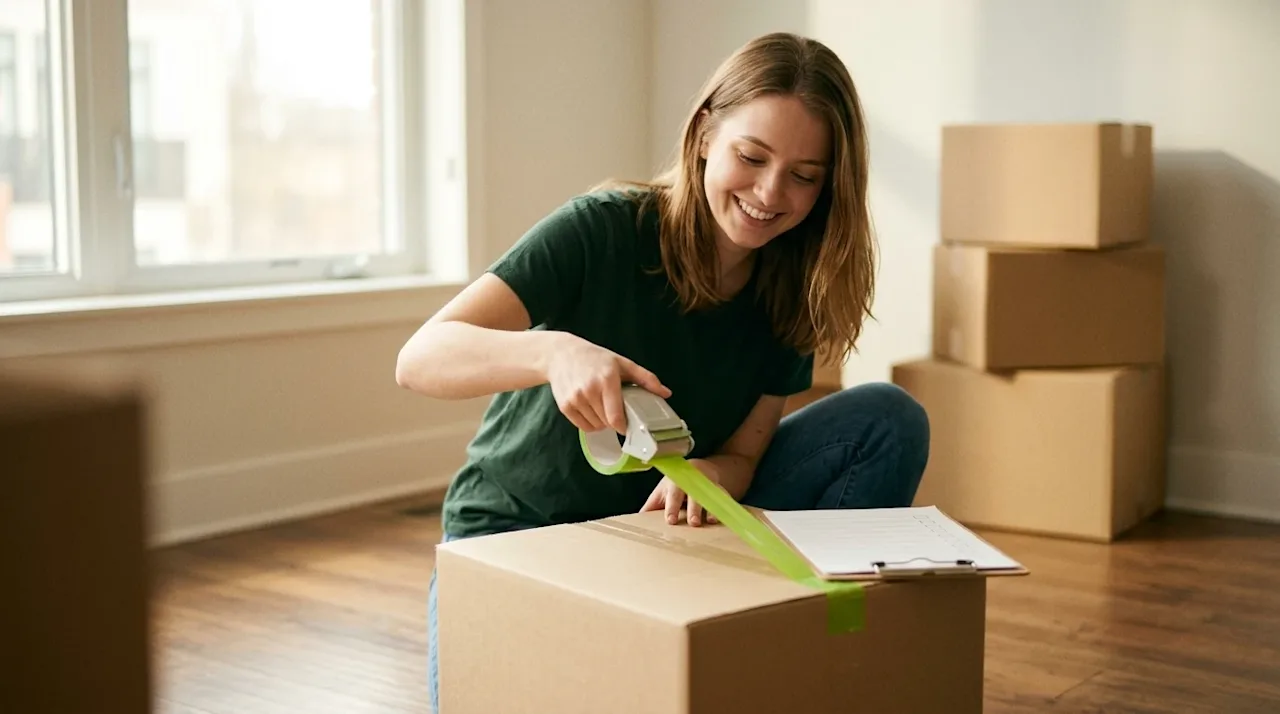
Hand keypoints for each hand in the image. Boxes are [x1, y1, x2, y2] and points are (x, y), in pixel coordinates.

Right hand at [544, 333, 670, 433]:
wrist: (562, 354)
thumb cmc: (595, 358)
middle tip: (614, 407)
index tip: (628, 426)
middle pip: (607, 423)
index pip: (616, 416)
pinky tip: (591, 409)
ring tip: (601, 405)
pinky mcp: (565, 406)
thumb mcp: (622, 363)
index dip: (623, 426)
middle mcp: (589, 390)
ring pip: (595, 426)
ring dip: (602, 422)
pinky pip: (583, 426)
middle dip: (614, 420)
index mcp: (607, 380)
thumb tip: (665, 393)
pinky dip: (590, 423)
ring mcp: (575, 399)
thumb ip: (646, 379)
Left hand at [640, 458, 724, 526]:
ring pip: (709, 496)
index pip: (673, 495)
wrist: (699, 469)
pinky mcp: (719, 490)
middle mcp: (691, 483)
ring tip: (710, 521)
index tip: (670, 520)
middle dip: (693, 509)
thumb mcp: (661, 493)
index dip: (671, 507)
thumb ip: (651, 506)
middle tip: (693, 523)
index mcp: (674, 483)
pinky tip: (725, 515)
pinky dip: (724, 506)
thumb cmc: (675, 485)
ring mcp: (706, 485)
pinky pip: (723, 497)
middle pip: (692, 496)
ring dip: (710, 508)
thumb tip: (635, 520)